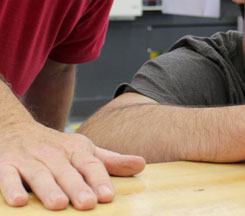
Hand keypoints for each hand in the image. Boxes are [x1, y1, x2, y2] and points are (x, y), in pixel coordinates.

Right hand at [0, 119, 144, 209]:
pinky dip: (11, 188)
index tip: (108, 196)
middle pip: (67, 172)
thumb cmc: (57, 147)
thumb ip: (111, 161)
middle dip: (77, 187)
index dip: (100, 179)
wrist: (17, 128)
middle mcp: (54, 153)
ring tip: (59, 204)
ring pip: (40, 175)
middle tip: (87, 204)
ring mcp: (29, 158)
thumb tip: (142, 165)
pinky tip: (18, 202)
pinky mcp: (6, 164)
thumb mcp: (85, 150)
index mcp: (76, 149)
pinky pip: (7, 176)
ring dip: (48, 189)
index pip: (90, 164)